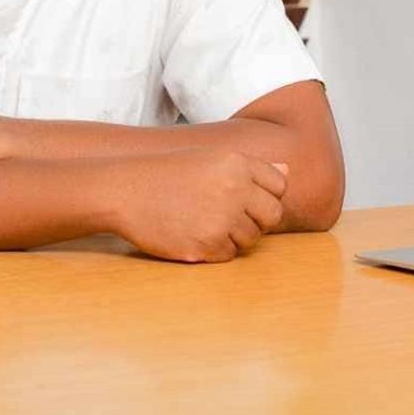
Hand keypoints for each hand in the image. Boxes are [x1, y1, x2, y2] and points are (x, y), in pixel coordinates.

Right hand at [113, 148, 288, 262]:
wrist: (125, 191)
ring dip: (232, 236)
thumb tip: (289, 171)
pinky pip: (228, 255)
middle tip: (226, 216)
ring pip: (250, 239)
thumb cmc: (168, 174)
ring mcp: (221, 219)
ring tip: (202, 221)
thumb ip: (252, 168)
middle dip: (255, 220)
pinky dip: (214, 250)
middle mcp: (234, 189)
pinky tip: (192, 234)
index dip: (265, 196)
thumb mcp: (210, 159)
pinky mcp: (206, 245)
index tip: (245, 198)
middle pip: (272, 215)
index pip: (279, 186)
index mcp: (237, 163)